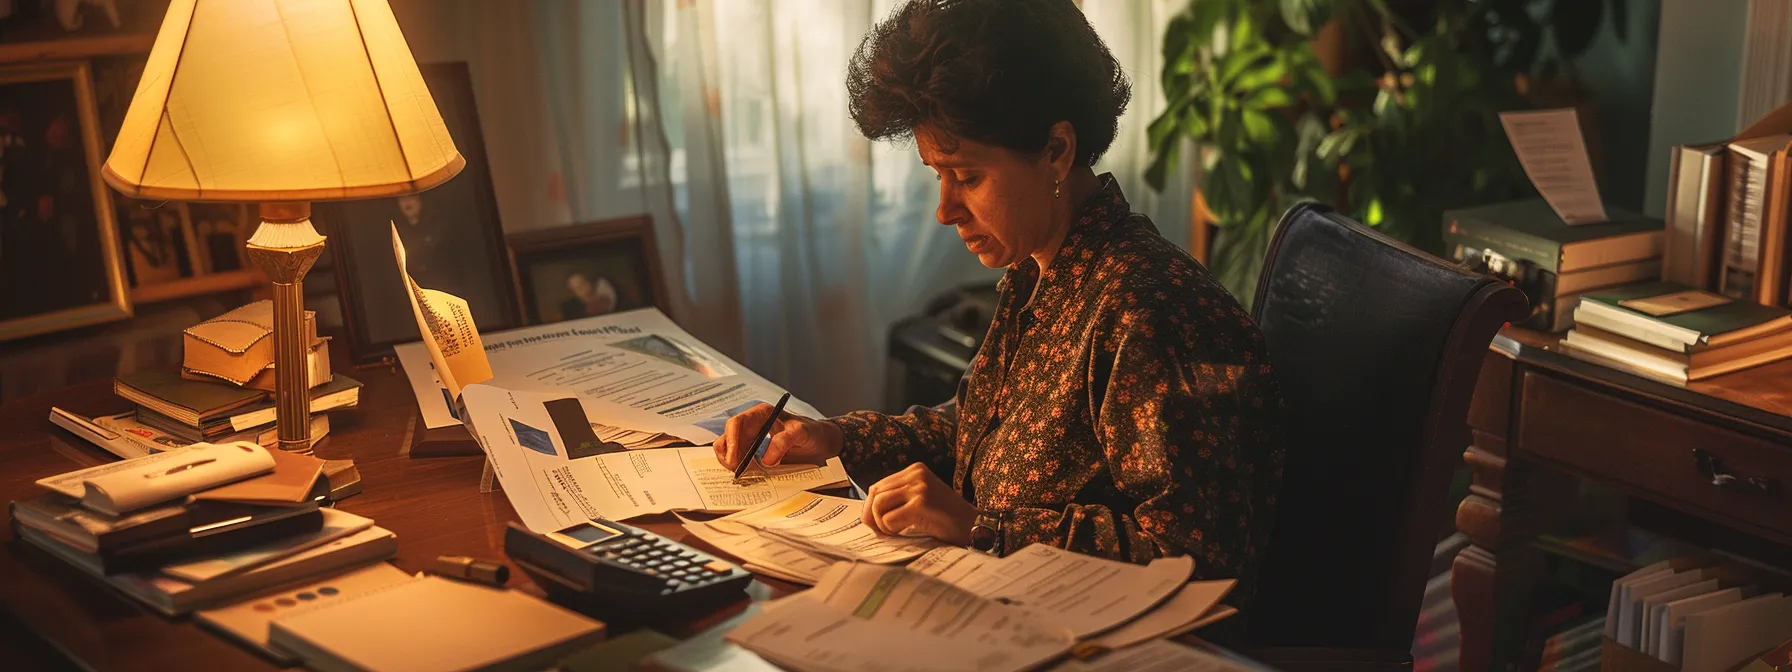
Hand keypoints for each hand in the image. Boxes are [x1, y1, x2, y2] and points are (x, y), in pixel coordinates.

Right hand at [712, 403, 842, 469]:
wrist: (820, 443)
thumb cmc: (812, 433)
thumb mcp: (801, 433)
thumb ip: (784, 441)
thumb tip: (766, 460)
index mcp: (760, 413)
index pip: (736, 423)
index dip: (731, 441)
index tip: (734, 460)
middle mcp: (752, 424)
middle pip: (727, 437)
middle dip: (728, 454)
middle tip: (736, 471)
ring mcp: (750, 438)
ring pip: (728, 448)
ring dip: (730, 462)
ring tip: (742, 473)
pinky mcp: (752, 451)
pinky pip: (737, 458)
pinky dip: (738, 467)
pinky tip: (747, 474)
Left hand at [862, 463, 976, 545]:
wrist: (975, 527)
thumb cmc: (947, 520)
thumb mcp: (922, 500)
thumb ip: (899, 499)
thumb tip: (867, 513)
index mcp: (915, 470)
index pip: (879, 486)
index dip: (871, 507)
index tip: (876, 523)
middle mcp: (916, 474)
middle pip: (875, 493)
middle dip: (871, 515)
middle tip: (881, 532)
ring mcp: (919, 488)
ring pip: (879, 505)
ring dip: (881, 524)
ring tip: (894, 532)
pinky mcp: (921, 504)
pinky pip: (888, 519)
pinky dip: (891, 530)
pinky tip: (904, 533)